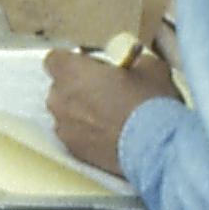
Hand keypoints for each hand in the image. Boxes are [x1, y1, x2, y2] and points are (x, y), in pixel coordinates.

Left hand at [44, 47, 178, 174]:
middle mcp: (60, 100)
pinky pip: (75, 135)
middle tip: (107, 89)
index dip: (73, 61)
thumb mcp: (151, 67)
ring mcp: (64, 128)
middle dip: (78, 87)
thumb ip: (133, 60)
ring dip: (82, 111)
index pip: (54, 58)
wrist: (154, 146)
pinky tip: (111, 134)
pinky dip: (88, 133)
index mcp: (72, 72)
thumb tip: (135, 63)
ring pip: (66, 113)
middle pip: (60, 87)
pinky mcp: (73, 151)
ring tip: (110, 116)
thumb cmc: (148, 103)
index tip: (90, 65)